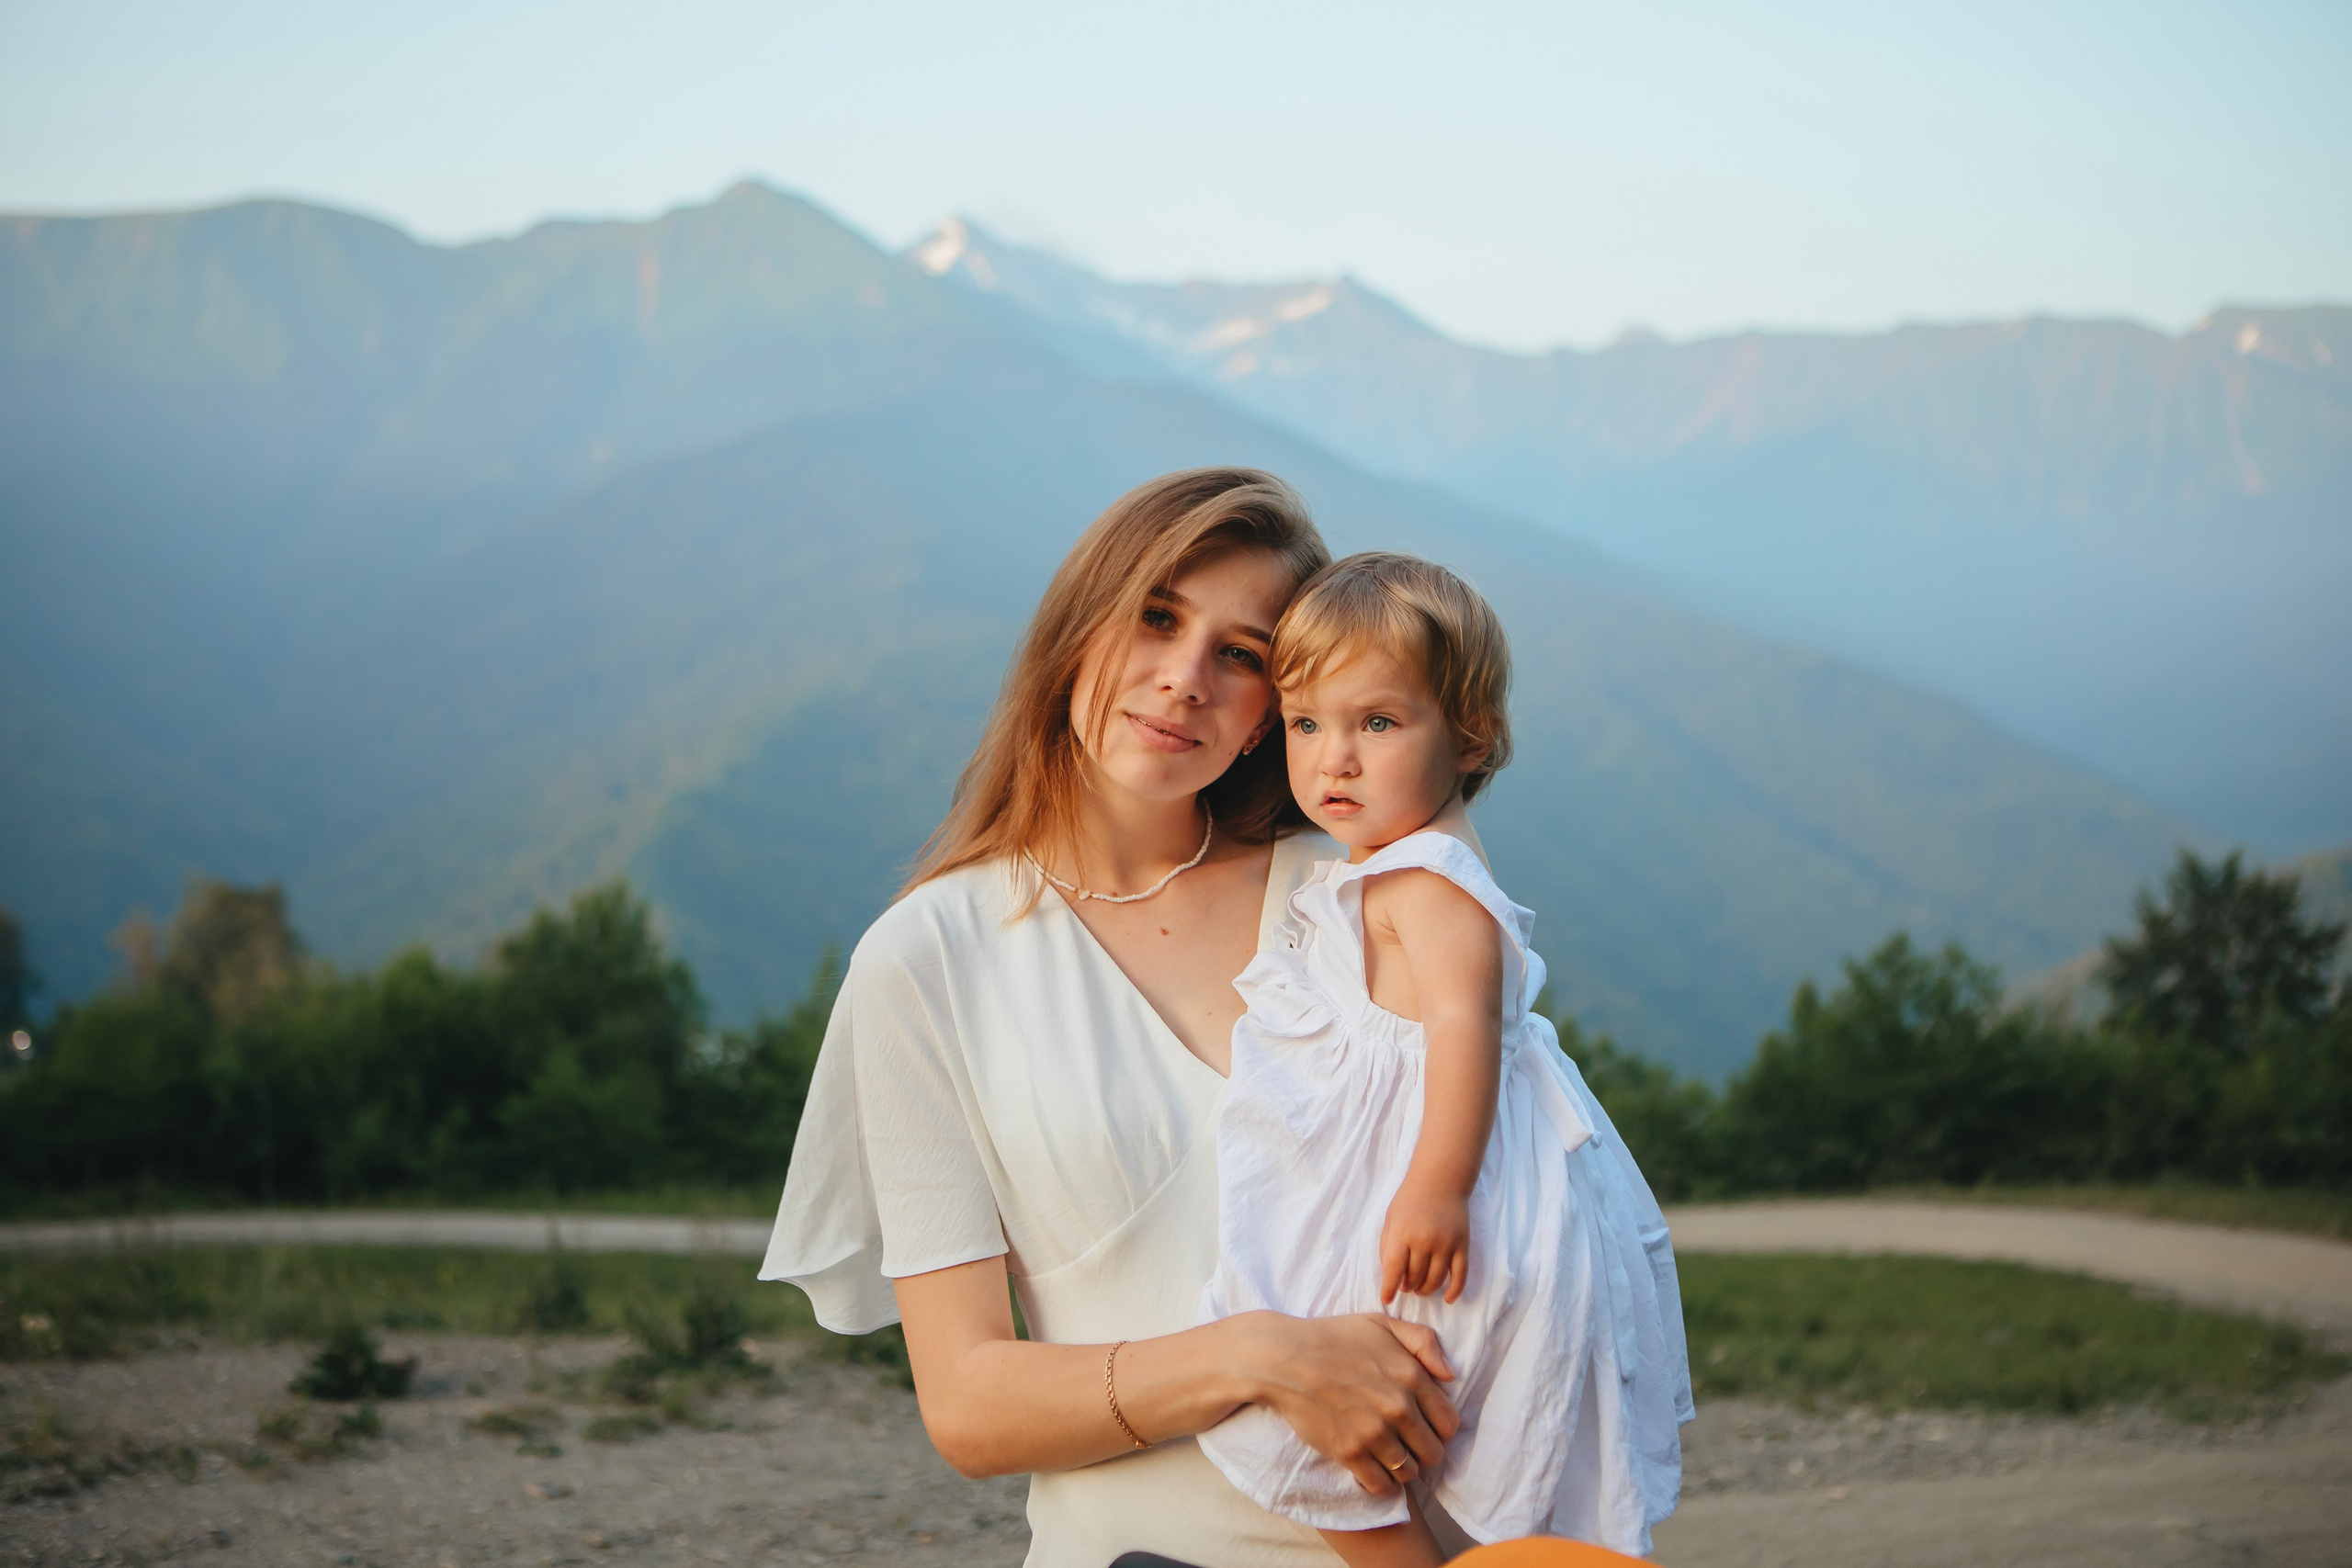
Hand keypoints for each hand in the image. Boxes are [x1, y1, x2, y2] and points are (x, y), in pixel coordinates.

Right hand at [1228, 1311, 1458, 1496]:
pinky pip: (1381, 1485)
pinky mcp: (1349, 1453)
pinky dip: (1381, 1484)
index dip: (1440, 1428)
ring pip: (1408, 1472)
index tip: (1426, 1427)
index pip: (1449, 1423)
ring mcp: (1374, 1433)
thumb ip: (1424, 1342)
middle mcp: (1398, 1408)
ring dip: (1401, 1468)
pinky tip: (1373, 1471)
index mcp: (1411, 1377)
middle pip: (1433, 1453)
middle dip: (1423, 1451)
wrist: (1284, 1359)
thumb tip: (1451, 1375)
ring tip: (1388, 1457)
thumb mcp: (1382, 1323)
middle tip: (1407, 1444)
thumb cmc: (1333, 1338)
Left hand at [1379, 1185, 1470, 1303]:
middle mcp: (1424, 1241)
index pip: (1393, 1270)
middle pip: (1415, 1278)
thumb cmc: (1410, 1200)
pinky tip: (1448, 1299)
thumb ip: (1388, 1246)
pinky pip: (1460, 1275)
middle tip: (1405, 1285)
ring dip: (1426, 1290)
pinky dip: (1455, 1290)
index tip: (1386, 1299)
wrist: (1440, 1181)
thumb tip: (1390, 1275)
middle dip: (1407, 1287)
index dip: (1388, 1288)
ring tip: (1419, 1288)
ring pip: (1435, 1280)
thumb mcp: (1391, 1219)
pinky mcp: (1462, 1245)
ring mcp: (1446, 1244)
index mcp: (1402, 1234)